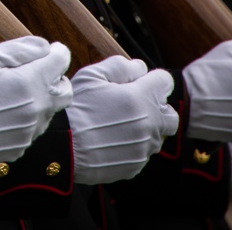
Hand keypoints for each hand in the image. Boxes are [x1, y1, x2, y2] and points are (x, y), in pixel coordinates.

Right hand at [0, 36, 72, 169]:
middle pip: (66, 89)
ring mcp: (32, 130)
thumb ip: (19, 49)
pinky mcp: (23, 145)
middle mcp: (38, 108)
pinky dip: (28, 117)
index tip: (49, 51)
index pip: (61, 61)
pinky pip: (35, 128)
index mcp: (30, 82)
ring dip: (41, 98)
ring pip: (51, 110)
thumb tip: (45, 46)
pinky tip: (5, 113)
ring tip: (14, 94)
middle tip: (37, 72)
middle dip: (56, 77)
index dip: (56, 52)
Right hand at [67, 55, 178, 184]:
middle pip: (170, 114)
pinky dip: (134, 145)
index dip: (150, 79)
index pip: (165, 82)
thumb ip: (119, 66)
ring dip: (145, 127)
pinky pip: (143, 152)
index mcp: (141, 98)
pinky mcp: (135, 165)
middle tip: (133, 105)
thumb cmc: (75, 107)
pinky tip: (112, 139)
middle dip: (157, 107)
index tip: (137, 82)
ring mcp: (143, 147)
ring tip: (119, 124)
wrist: (61, 145)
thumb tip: (139, 67)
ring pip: (157, 135)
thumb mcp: (91, 76)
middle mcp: (149, 124)